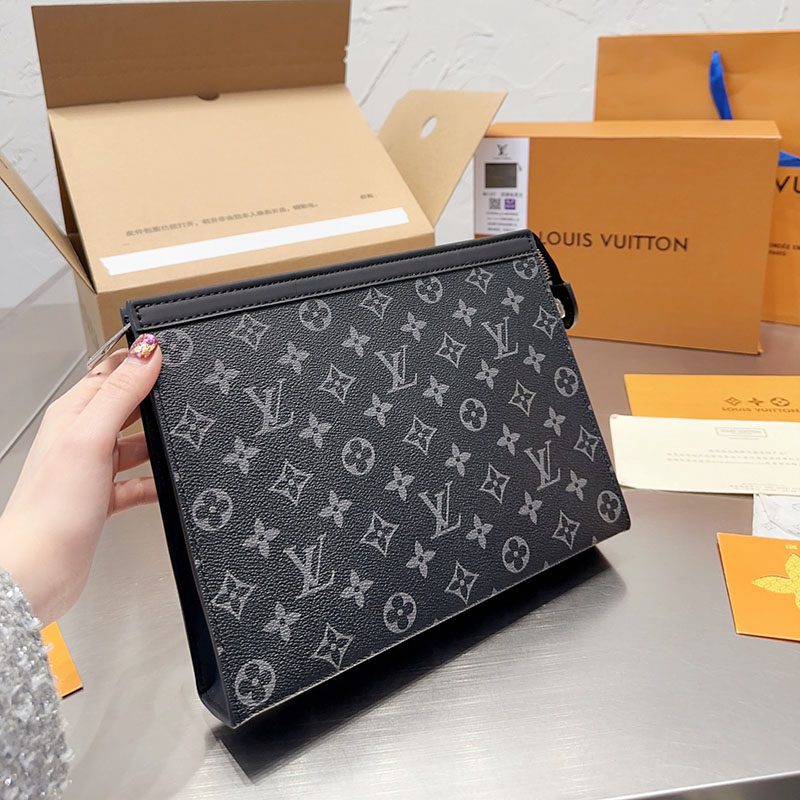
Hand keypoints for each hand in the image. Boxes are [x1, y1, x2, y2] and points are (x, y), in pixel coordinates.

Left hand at [0, 334, 161, 624]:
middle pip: (126, 406)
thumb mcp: (91, 438)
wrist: (39, 568)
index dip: (138, 361)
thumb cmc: (51, 507)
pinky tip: (168, 485)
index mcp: (72, 413)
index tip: (170, 355)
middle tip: (183, 400)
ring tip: (180, 443)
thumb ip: (120, 393)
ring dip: (157, 444)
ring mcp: (92, 469)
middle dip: (154, 402)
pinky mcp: (103, 497)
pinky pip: (138, 481)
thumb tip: (146, 353)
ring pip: (134, 444)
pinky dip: (155, 482)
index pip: (109, 372)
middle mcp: (81, 438)